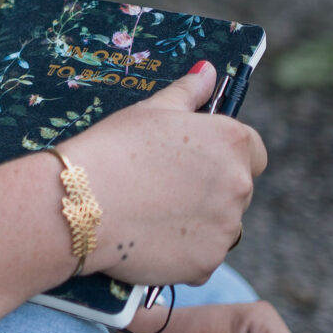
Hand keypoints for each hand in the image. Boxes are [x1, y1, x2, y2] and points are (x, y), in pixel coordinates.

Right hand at [0, 60, 266, 331]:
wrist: (79, 204)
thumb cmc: (112, 148)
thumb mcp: (148, 111)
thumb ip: (188, 92)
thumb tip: (208, 71)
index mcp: (231, 142)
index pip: (253, 151)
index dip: (224, 155)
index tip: (193, 161)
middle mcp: (240, 185)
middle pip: (236, 189)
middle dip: (206, 189)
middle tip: (159, 188)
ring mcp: (227, 227)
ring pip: (219, 225)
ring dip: (195, 222)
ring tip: (148, 214)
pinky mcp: (208, 261)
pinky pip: (202, 256)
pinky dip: (181, 251)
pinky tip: (147, 238)